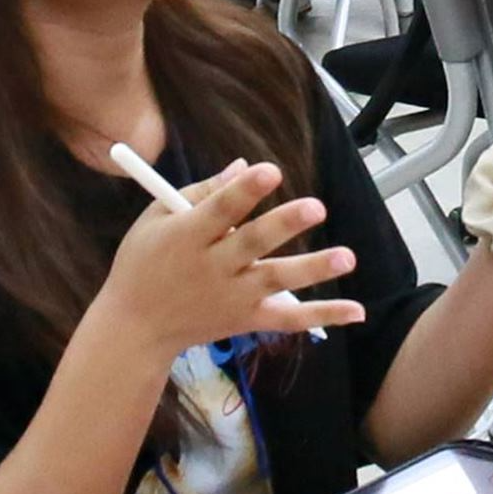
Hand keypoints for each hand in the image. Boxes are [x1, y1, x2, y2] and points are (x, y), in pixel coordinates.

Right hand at [93, 158, 366, 355]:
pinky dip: (323, 315)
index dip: (244, 191)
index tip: (269, 171)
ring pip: (276, 280)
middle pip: (253, 243)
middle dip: (284, 224)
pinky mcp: (246, 320)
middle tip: (316, 207)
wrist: (135, 328)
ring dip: (313, 269)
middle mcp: (212, 267)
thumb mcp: (156, 220)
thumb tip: (245, 166)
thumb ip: (201, 192)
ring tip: (347, 258)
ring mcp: (232, 297)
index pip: (219, 211)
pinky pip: (288, 318)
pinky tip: (357, 310)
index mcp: (186, 237)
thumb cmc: (143, 263)